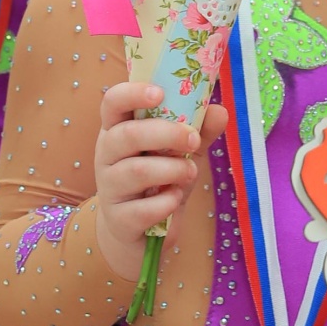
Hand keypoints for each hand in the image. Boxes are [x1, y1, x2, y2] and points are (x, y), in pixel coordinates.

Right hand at [93, 80, 227, 282]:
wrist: (138, 232)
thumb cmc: (158, 181)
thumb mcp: (179, 152)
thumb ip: (198, 130)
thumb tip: (219, 111)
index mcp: (118, 129)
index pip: (112, 102)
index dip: (133, 93)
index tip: (160, 94)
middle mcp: (107, 155)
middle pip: (127, 134)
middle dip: (167, 133)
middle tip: (193, 139)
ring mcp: (109, 187)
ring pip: (137, 170)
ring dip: (173, 169)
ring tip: (190, 172)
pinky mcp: (119, 219)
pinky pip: (144, 208)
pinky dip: (167, 202)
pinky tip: (174, 199)